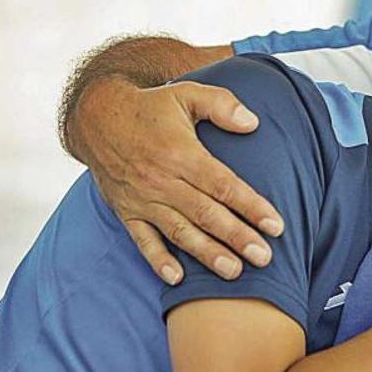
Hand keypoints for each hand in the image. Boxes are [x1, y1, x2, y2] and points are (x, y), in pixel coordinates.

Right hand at [74, 77, 283, 283]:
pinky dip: (158, 260)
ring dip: (207, 254)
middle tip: (264, 257)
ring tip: (234, 272)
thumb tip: (253, 123)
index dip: (251, 206)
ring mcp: (143, 199)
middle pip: (206, 214)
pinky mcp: (126, 212)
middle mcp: (163, 181)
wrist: (96, 117)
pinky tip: (176, 278)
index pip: (223, 186)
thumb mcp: (186, 93)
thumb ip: (221, 105)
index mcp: (182, 154)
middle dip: (237, 238)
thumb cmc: (151, 107)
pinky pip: (142, 240)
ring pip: (180, 232)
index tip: (276, 226)